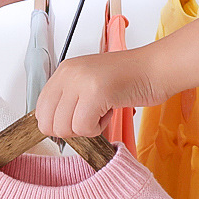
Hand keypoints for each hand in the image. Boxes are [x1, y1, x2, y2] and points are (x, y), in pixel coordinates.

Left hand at [34, 47, 171, 138]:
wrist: (157, 68)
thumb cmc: (128, 80)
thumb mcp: (88, 85)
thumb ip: (68, 102)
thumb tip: (52, 128)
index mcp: (63, 72)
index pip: (40, 110)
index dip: (57, 124)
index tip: (76, 120)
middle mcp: (68, 74)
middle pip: (48, 124)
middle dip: (70, 130)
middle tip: (91, 118)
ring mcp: (80, 82)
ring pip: (64, 128)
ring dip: (86, 128)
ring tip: (103, 110)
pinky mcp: (96, 92)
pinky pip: (83, 128)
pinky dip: (99, 128)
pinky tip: (110, 110)